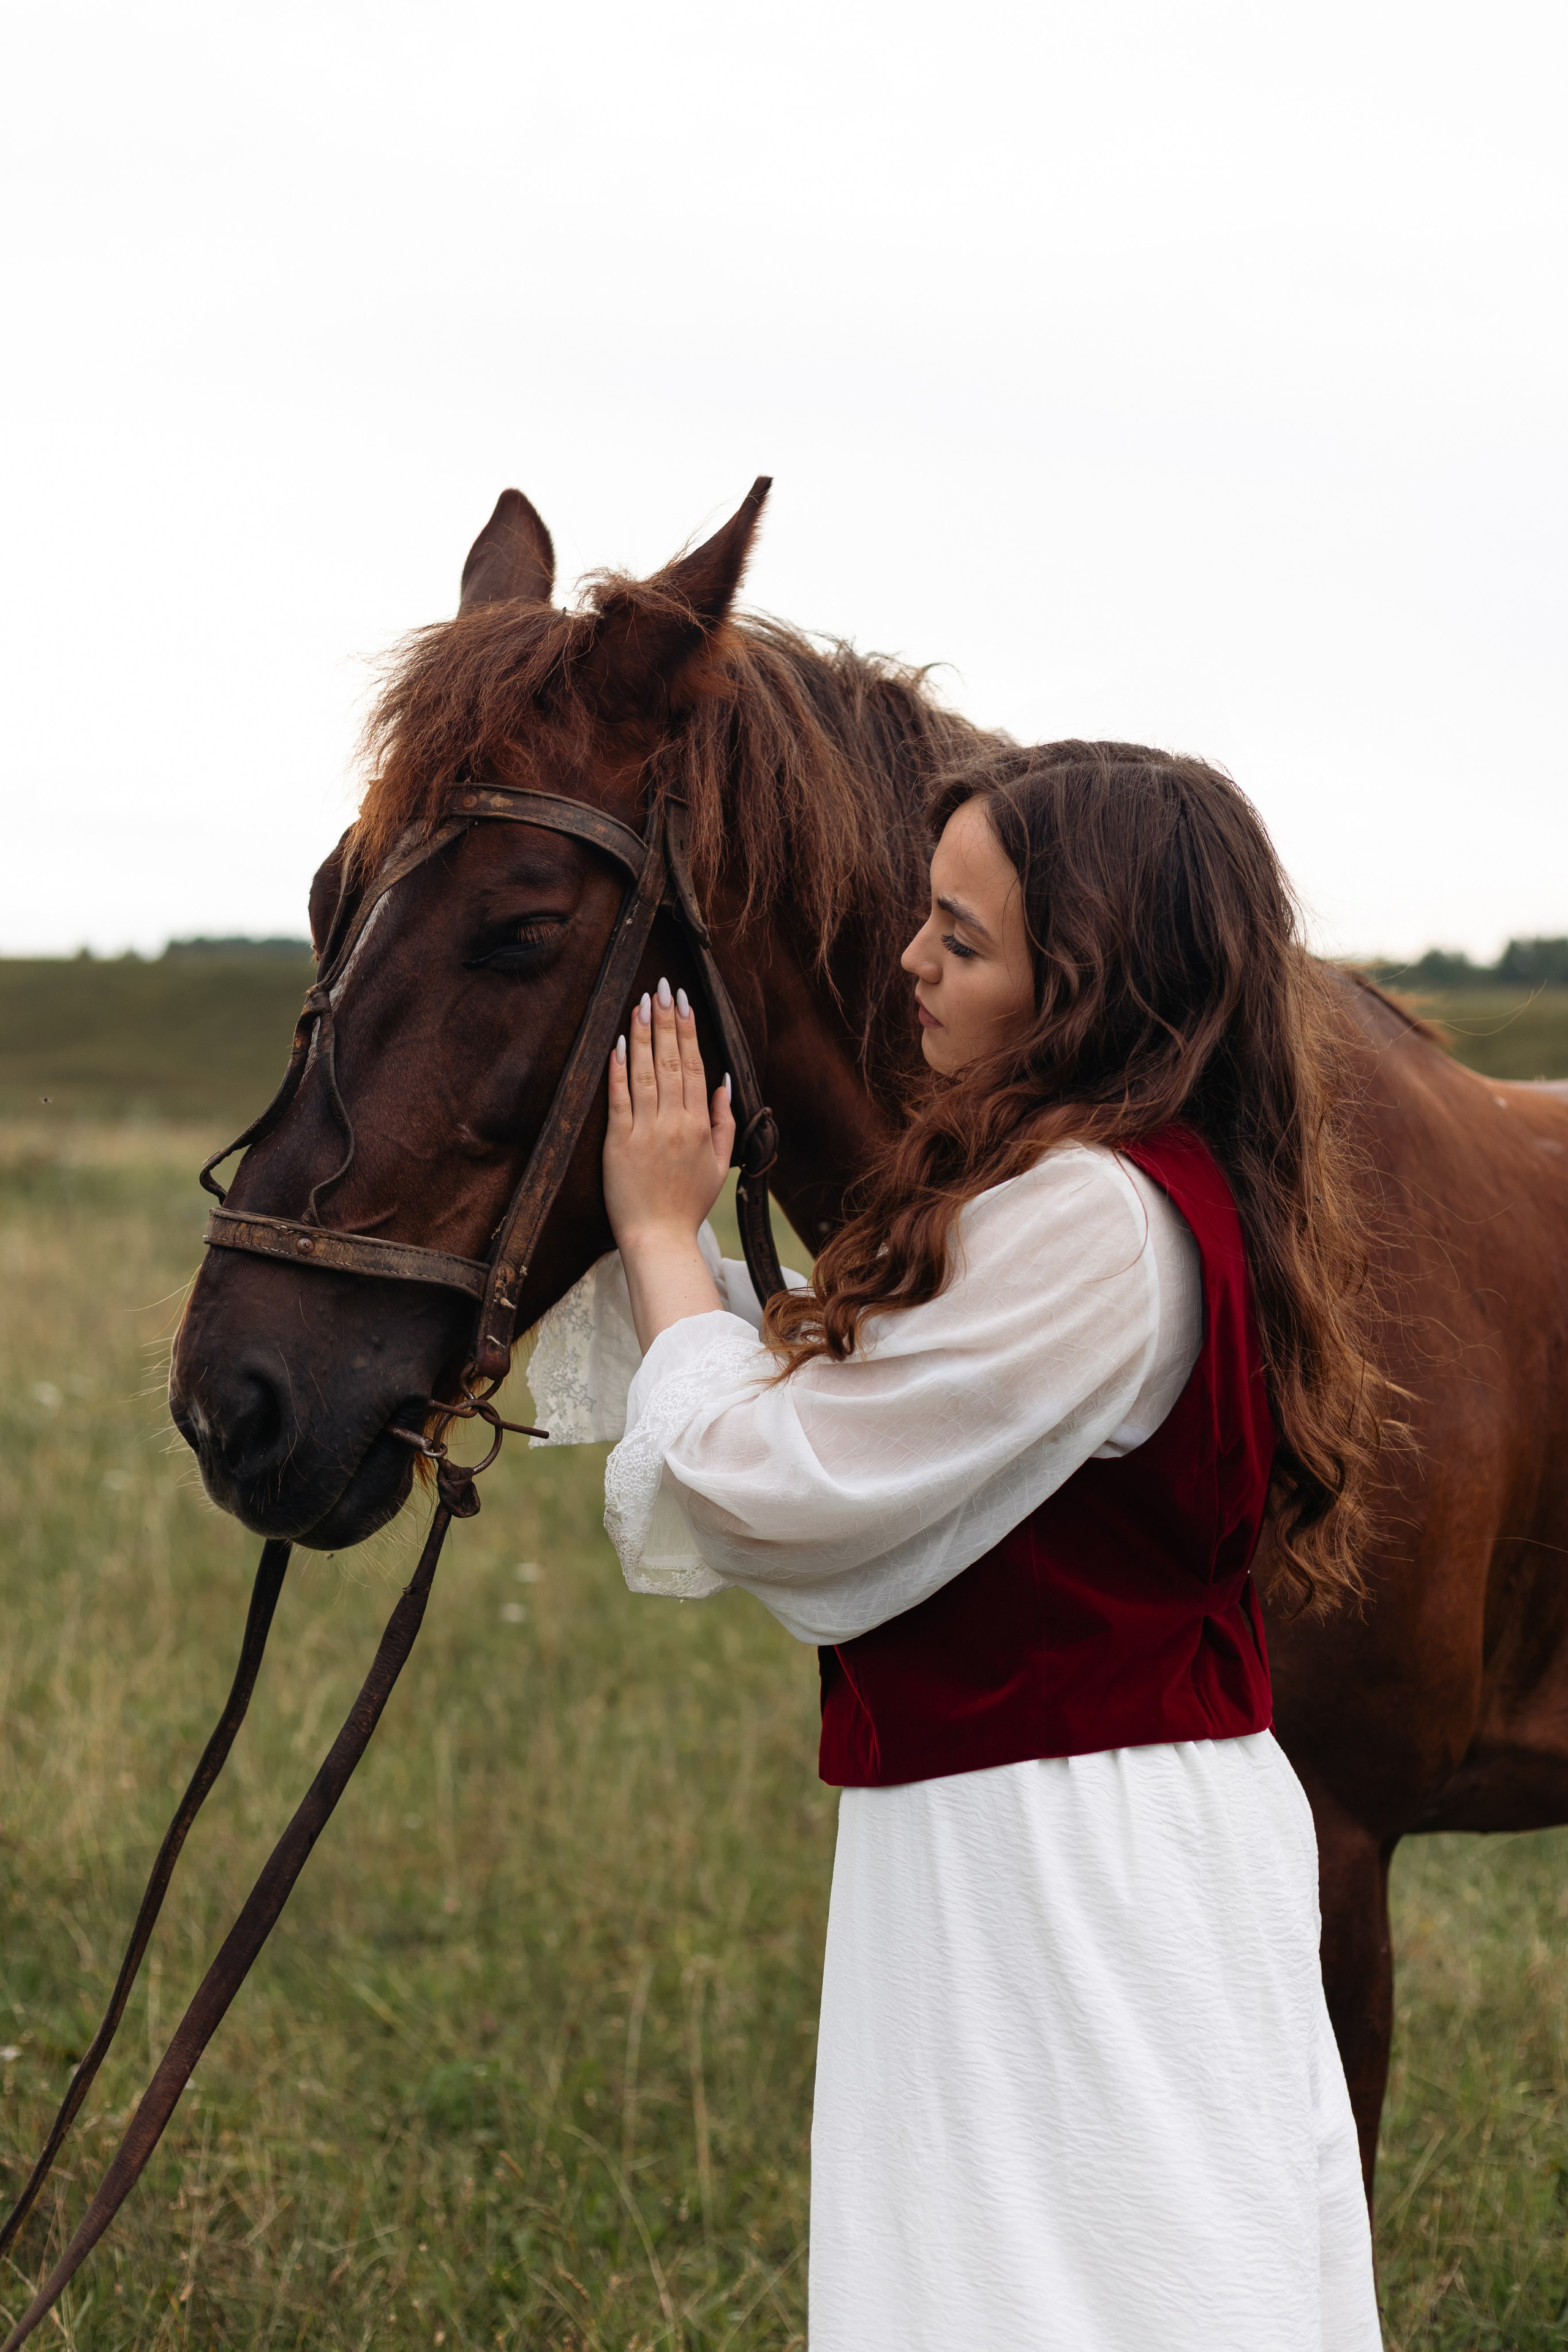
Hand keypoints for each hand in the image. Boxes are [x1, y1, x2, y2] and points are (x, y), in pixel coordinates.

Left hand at [604, 978, 734, 1347]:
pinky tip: (616, 1043)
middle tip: (663, 986)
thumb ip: (724, 1121)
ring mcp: (645, 1130)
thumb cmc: (688, 1204)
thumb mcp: (720, 1164)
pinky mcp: (619, 1142)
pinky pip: (619, 1099)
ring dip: (641, 1034)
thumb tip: (724, 1082)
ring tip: (640, 1002)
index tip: (684, 1001)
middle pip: (670, 1061)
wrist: (659, 1239)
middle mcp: (674, 1122)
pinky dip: (617, 1070)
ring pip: (645, 1072)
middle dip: (666, 1020)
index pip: (693, 1066)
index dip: (688, 1030)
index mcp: (699, 1125)